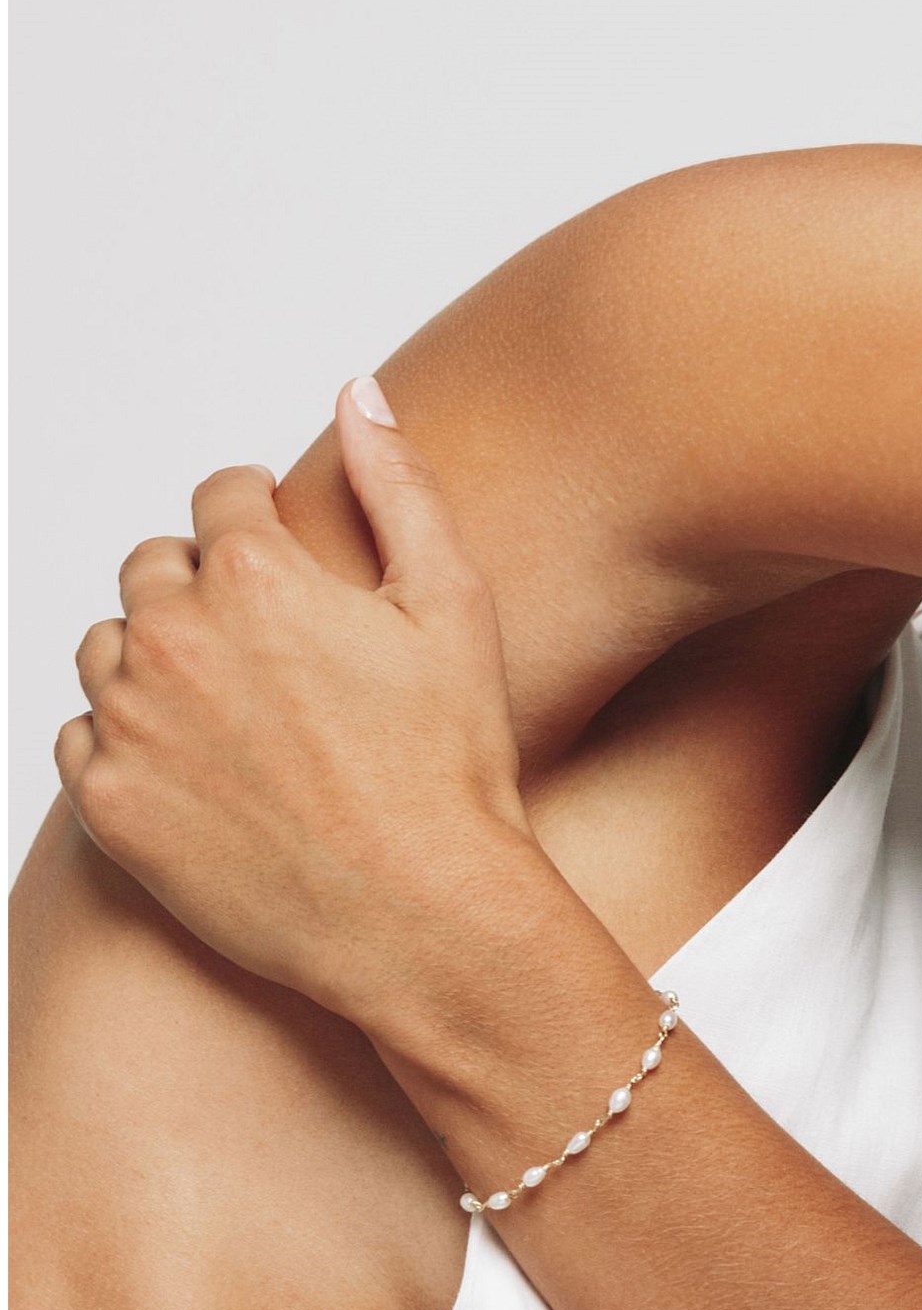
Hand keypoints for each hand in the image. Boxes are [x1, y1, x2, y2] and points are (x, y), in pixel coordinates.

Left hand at [54, 375, 536, 1025]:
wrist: (420, 915)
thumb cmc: (447, 769)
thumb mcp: (452, 606)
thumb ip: (399, 485)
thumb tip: (360, 394)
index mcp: (253, 574)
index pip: (220, 493)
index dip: (260, 514)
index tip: (279, 548)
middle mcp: (172, 637)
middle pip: (154, 565)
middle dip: (205, 583)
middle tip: (269, 644)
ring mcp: (132, 724)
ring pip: (109, 648)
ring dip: (157, 658)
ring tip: (233, 708)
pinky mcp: (109, 805)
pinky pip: (81, 737)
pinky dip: (124, 737)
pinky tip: (195, 763)